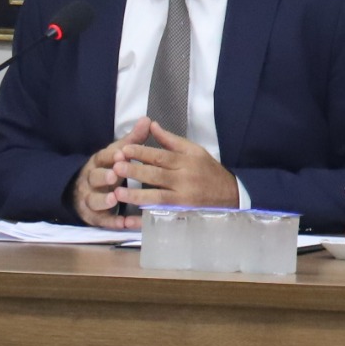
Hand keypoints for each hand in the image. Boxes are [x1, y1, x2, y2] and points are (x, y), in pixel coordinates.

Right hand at [72, 123, 151, 228]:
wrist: (80, 191)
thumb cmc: (107, 169)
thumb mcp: (117, 154)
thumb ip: (132, 140)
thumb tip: (147, 119)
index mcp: (97, 163)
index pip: (101, 158)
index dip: (110, 157)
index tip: (121, 154)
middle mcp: (90, 180)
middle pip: (94, 178)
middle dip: (103, 177)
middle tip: (115, 176)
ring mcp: (90, 199)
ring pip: (93, 200)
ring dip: (103, 200)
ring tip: (115, 199)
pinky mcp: (94, 216)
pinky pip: (102, 221)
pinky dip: (113, 222)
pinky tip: (126, 223)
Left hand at [109, 122, 240, 208]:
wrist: (229, 194)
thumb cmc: (208, 170)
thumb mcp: (194, 150)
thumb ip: (171, 140)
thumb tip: (152, 125)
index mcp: (186, 161)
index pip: (160, 155)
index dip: (141, 152)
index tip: (123, 149)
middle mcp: (184, 179)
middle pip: (156, 175)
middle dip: (135, 171)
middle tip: (115, 167)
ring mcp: (182, 198)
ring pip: (156, 197)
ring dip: (135, 196)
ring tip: (117, 192)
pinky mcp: (181, 213)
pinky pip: (160, 216)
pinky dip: (144, 220)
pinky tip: (129, 221)